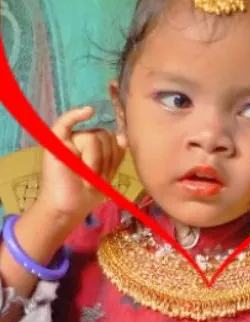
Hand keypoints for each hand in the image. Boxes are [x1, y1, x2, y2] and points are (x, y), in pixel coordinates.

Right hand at [36, 107, 127, 226]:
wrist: (67, 210)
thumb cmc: (84, 196)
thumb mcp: (106, 176)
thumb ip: (114, 156)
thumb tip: (123, 137)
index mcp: (96, 146)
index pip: (112, 139)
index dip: (113, 155)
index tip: (107, 174)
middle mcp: (83, 139)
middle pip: (103, 135)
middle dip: (104, 159)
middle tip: (95, 179)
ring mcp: (69, 140)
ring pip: (92, 137)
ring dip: (94, 162)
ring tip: (87, 179)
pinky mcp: (55, 143)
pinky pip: (64, 122)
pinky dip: (76, 115)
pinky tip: (89, 112)